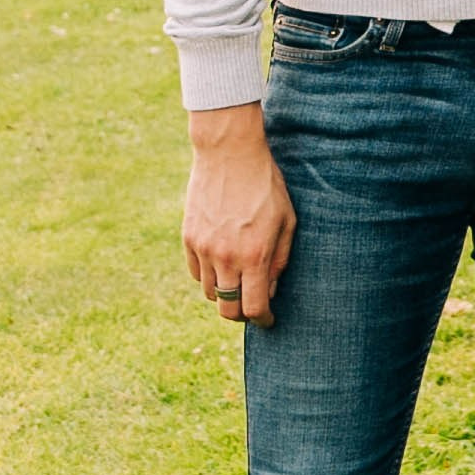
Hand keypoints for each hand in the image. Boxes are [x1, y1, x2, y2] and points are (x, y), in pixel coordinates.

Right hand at [183, 106, 295, 323]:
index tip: (268, 320)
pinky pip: (196, 273)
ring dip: (225, 294)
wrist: (229, 154)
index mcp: (255, 255)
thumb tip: (270, 290)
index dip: (263, 320)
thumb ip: (279, 260)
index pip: (254, 307)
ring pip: (210, 293)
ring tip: (238, 281)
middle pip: (227, 310)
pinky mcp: (188, 238)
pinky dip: (209, 276)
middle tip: (251, 306)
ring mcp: (204, 248)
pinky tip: (222, 264)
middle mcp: (226, 257)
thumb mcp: (286, 221)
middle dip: (241, 314)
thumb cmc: (265, 185)